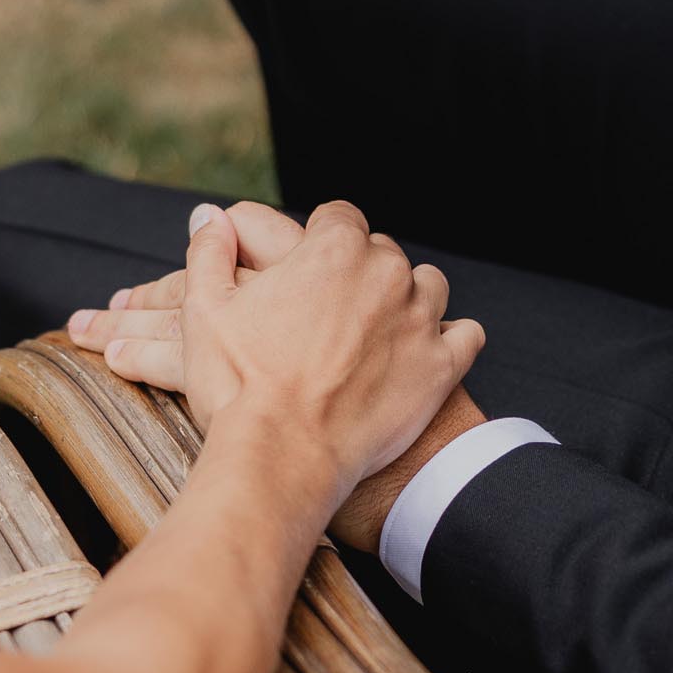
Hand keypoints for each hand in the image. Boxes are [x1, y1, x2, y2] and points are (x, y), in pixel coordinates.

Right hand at [70, 198, 484, 513]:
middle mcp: (386, 272)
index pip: (339, 218)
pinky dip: (451, 340)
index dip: (322, 241)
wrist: (283, 454)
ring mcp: (420, 320)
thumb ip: (209, 252)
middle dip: (360, 274)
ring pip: (429, 286)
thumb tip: (209, 218)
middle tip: (332, 314)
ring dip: (407, 300)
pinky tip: (426, 353)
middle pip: (382, 253)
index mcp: (333, 248)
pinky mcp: (441, 368)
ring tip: (378, 332)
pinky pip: (467, 335)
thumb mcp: (205, 309)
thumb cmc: (240, 385)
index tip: (309, 269)